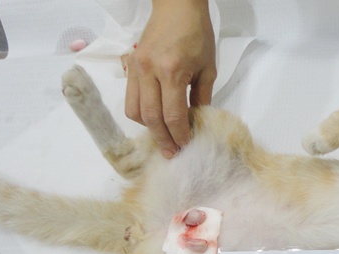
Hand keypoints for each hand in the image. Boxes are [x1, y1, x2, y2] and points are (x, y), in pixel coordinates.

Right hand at [125, 0, 216, 157]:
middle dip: (162, 139)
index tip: (186, 145)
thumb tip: (195, 120)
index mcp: (172, 71)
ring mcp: (136, 68)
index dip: (179, 134)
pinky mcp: (130, 65)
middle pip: (150, 117)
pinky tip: (154, 117)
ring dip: (148, 127)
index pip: (173, 114)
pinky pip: (130, 97)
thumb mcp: (208, 68)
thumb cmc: (197, 34)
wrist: (177, 7)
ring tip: (163, 136)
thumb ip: (201, 97)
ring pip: (134, 110)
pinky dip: (141, 112)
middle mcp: (149, 71)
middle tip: (172, 153)